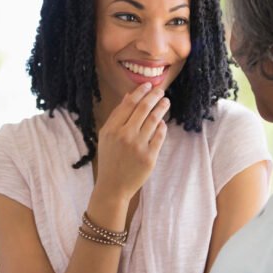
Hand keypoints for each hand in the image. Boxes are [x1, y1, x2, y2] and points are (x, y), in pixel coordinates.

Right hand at [95, 83, 169, 200]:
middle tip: (160, 90)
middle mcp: (125, 135)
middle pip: (143, 109)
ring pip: (154, 120)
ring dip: (161, 108)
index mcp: (112, 129)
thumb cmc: (109, 159)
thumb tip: (129, 96)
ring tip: (166, 102)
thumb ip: (117, 116)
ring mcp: (138, 146)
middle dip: (154, 96)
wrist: (113, 186)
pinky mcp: (149, 157)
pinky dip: (162, 127)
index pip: (129, 104)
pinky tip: (163, 122)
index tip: (147, 85)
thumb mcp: (106, 136)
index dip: (140, 92)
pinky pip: (160, 136)